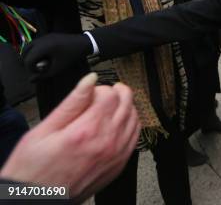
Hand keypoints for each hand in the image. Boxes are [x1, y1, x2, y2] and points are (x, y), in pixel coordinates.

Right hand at [0, 73, 139, 200]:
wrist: (36, 200)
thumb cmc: (33, 168)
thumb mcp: (44, 130)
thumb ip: (72, 102)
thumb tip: (90, 80)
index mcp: (86, 131)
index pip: (110, 95)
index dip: (101, 88)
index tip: (91, 92)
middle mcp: (106, 143)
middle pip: (127, 104)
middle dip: (118, 92)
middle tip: (105, 93)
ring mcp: (115, 156)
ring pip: (134, 119)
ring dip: (126, 107)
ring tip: (111, 106)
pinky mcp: (119, 166)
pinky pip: (135, 137)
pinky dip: (131, 124)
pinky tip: (118, 123)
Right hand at [23, 33, 91, 80]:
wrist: (84, 43)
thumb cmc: (72, 56)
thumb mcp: (58, 68)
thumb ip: (43, 75)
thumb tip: (31, 80)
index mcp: (43, 47)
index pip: (28, 60)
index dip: (31, 69)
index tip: (39, 72)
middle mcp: (41, 40)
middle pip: (25, 52)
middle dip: (29, 62)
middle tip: (37, 68)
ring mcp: (44, 36)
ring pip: (29, 47)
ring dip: (31, 55)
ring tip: (40, 63)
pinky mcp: (48, 35)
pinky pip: (36, 43)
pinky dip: (35, 50)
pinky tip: (44, 57)